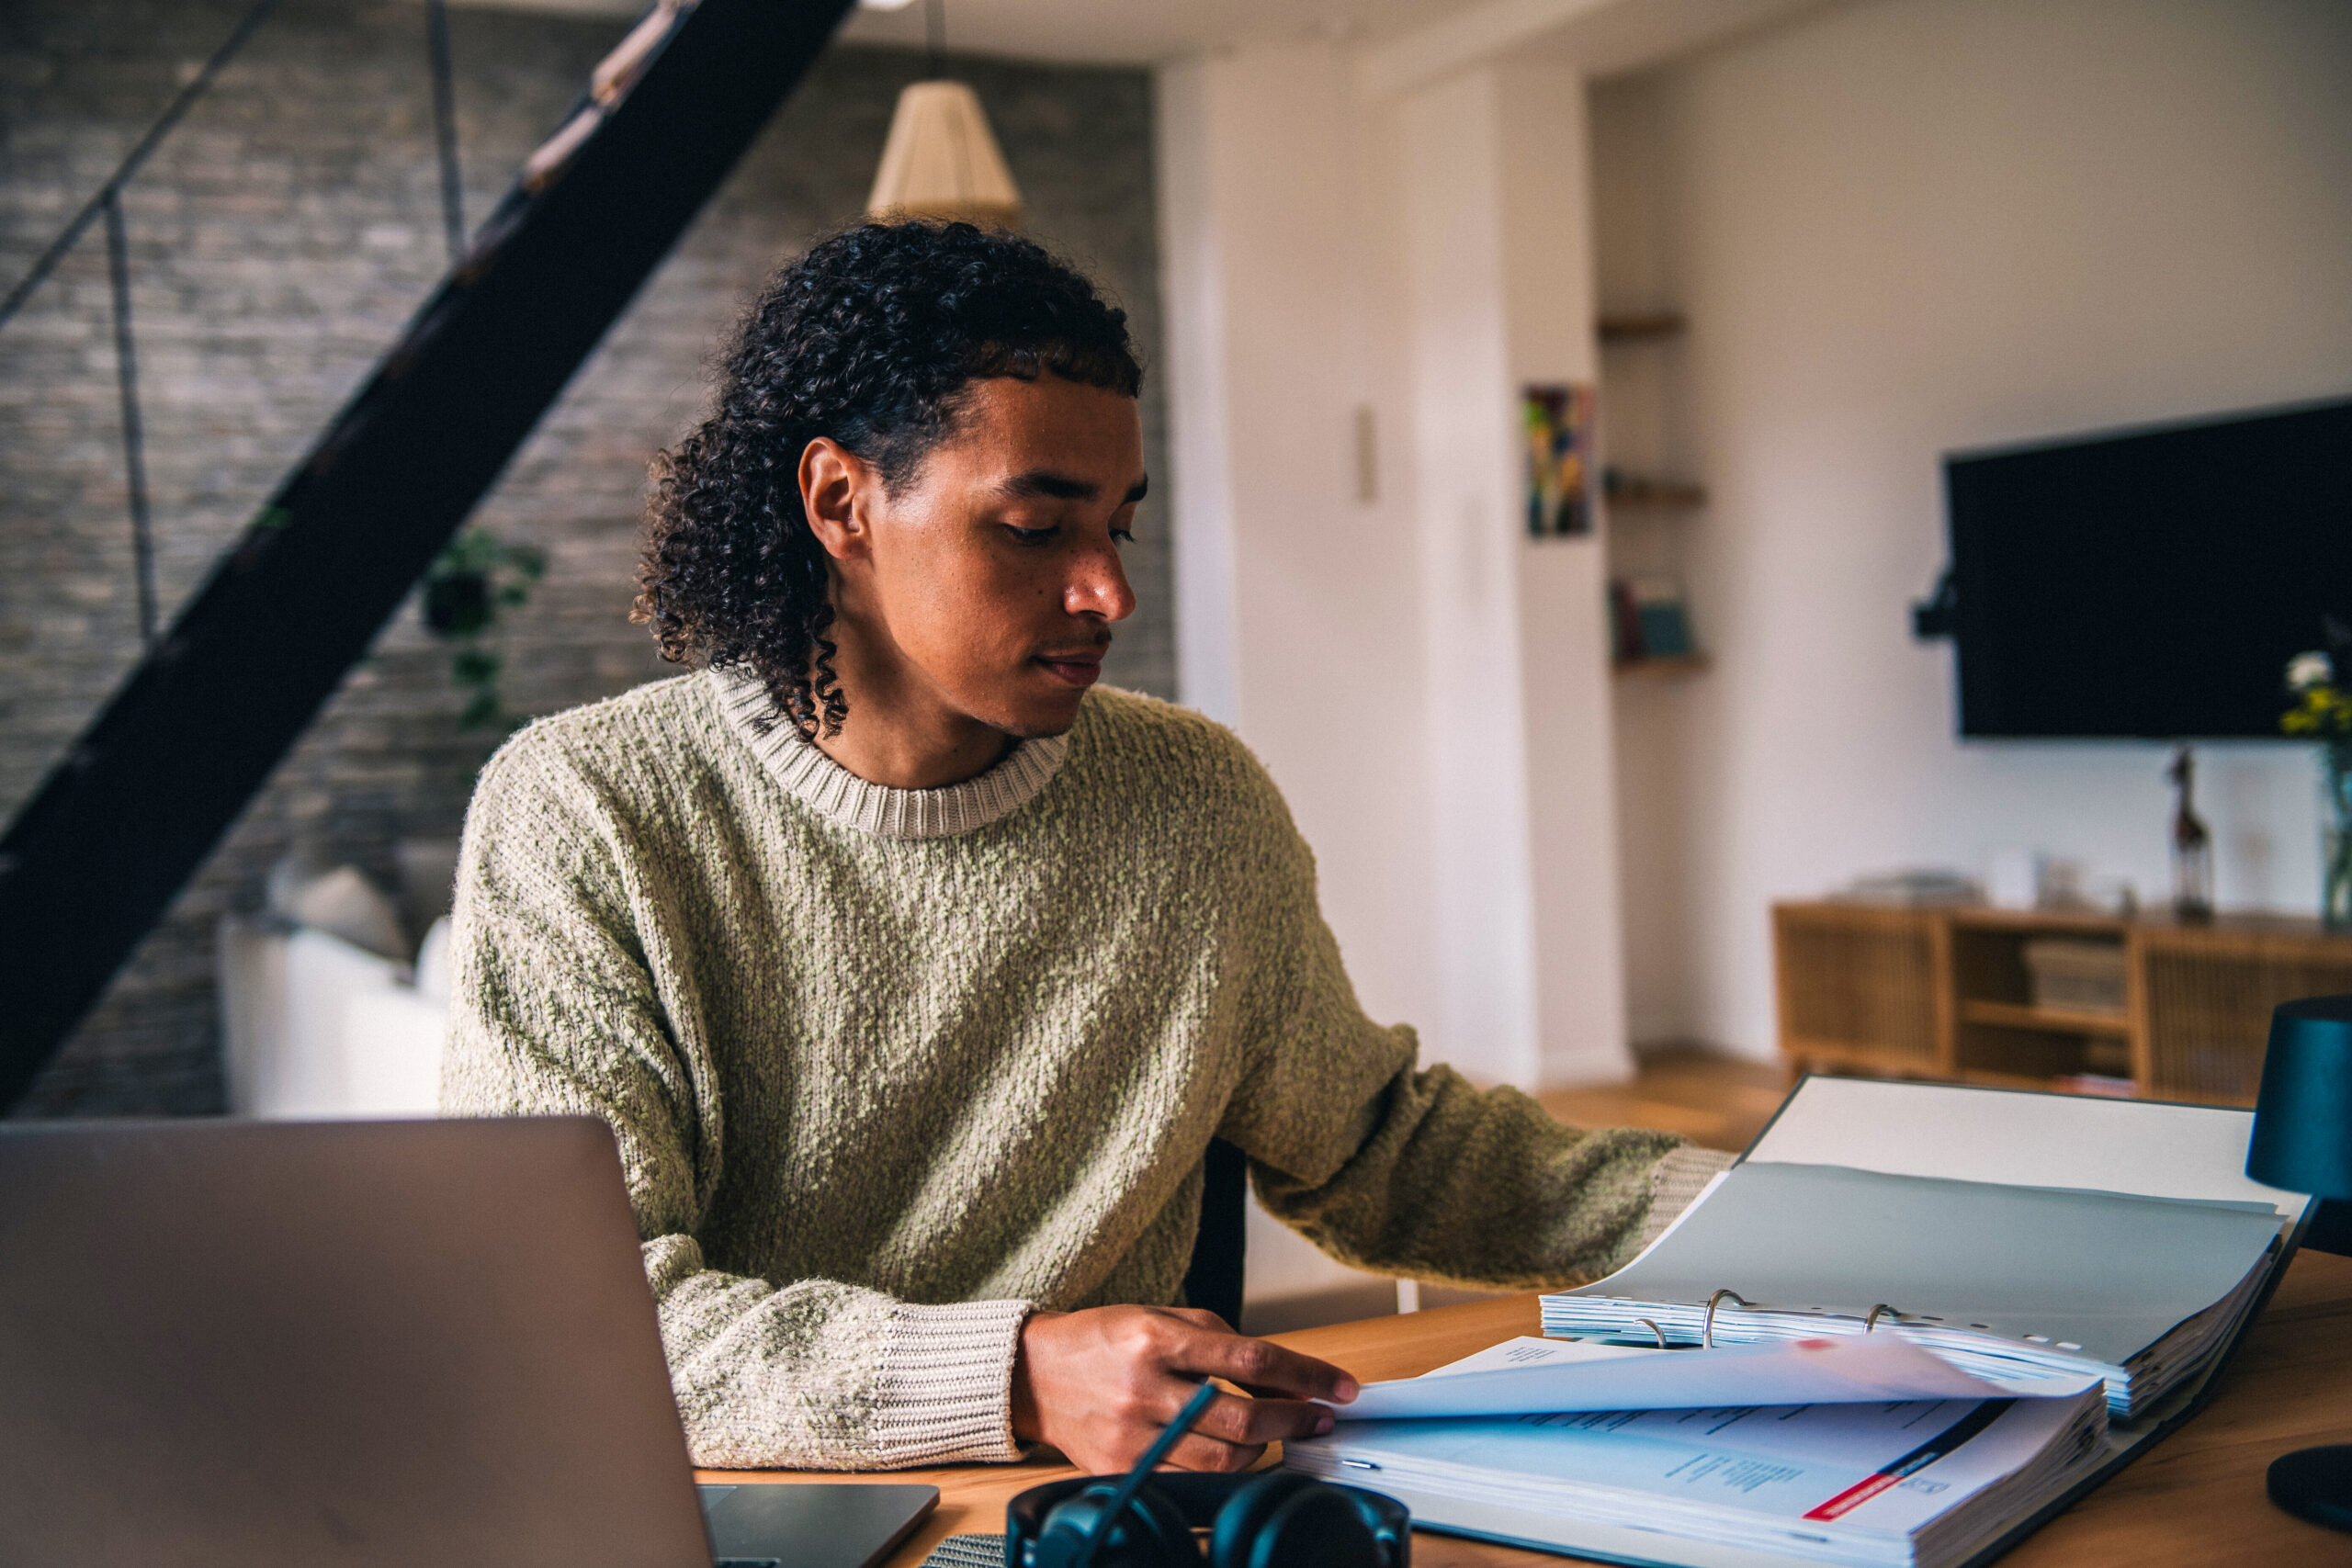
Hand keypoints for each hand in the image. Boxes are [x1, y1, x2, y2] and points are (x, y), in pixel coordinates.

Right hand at [1010, 1305, 1358, 1474]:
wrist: (1036, 1374)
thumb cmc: (1107, 1339)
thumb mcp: (1165, 1318)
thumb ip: (1226, 1344)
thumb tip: (1287, 1380)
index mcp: (1157, 1337)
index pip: (1251, 1360)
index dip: (1306, 1376)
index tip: (1341, 1388)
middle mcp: (1144, 1387)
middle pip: (1243, 1418)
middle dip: (1295, 1421)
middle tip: (1320, 1418)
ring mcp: (1132, 1434)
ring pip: (1223, 1458)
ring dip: (1262, 1448)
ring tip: (1268, 1432)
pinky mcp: (1123, 1468)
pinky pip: (1193, 1480)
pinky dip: (1224, 1469)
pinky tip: (1232, 1451)